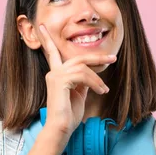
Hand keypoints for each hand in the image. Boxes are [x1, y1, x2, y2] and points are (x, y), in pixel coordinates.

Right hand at [38, 24, 115, 138]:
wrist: (61, 128)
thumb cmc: (69, 115)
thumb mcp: (78, 95)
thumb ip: (81, 82)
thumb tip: (90, 75)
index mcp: (56, 74)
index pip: (52, 53)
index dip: (47, 39)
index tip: (42, 26)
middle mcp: (54, 72)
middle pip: (78, 57)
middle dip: (97, 57)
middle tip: (113, 58)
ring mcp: (55, 76)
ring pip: (83, 67)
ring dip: (98, 78)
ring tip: (105, 90)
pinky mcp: (60, 81)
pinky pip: (83, 75)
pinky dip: (95, 83)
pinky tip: (101, 91)